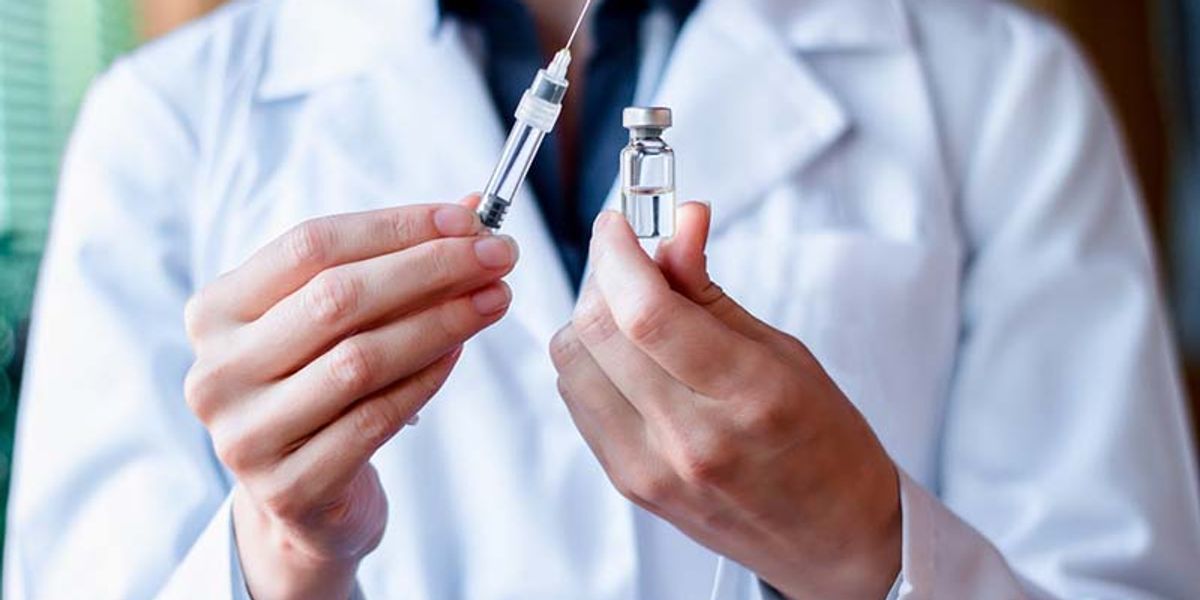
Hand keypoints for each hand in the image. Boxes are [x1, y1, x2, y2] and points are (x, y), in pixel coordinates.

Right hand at [183, 197, 516, 599]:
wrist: (300, 497)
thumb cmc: (320, 386)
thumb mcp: (337, 319)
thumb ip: (390, 261)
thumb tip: (471, 207)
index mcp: (215, 311)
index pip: (310, 245)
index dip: (395, 227)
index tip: (468, 219)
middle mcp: (217, 371)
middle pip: (336, 298)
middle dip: (431, 268)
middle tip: (497, 255)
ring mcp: (247, 435)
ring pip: (360, 358)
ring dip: (441, 322)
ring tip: (495, 299)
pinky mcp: (290, 487)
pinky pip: (375, 418)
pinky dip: (427, 377)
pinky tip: (460, 352)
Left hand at [550, 205, 900, 599]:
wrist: (832, 537)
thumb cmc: (825, 445)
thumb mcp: (784, 353)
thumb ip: (712, 291)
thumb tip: (679, 223)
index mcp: (746, 396)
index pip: (648, 313)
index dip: (620, 253)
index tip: (619, 222)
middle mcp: (689, 438)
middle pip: (597, 332)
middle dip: (603, 275)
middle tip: (629, 257)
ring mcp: (650, 467)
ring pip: (572, 363)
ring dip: (591, 320)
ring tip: (634, 313)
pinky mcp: (628, 483)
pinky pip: (578, 401)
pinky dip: (592, 363)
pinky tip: (629, 358)